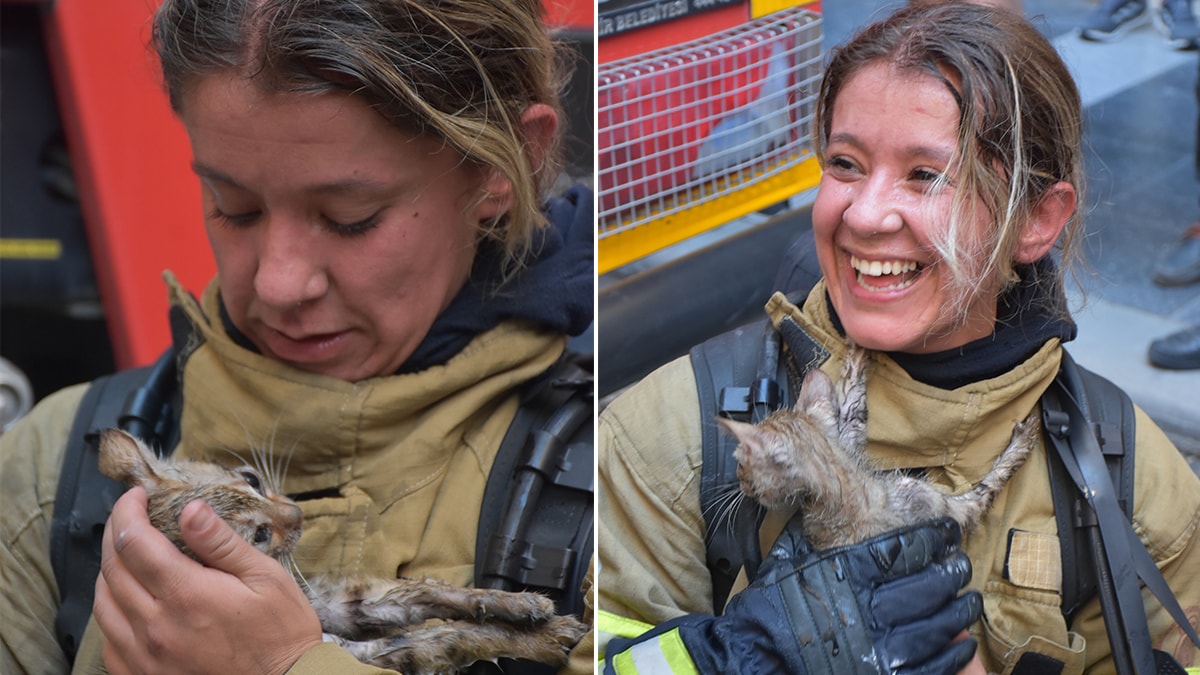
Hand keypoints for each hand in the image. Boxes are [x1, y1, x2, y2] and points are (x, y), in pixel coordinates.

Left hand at [94, 487, 322, 674]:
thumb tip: (191, 509)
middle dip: (115, 533)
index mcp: (187, 594)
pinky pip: (109, 642)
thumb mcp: (265, 578)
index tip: (138, 496)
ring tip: (126, 555)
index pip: (135, 541)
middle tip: (129, 517)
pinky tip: (128, 603)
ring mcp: (146, 657)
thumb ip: (222, 543)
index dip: (128, 511)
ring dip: (108, 571)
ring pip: (103, 605)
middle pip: (112, 569)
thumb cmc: (281, 633)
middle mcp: (156, 627)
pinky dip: (111, 613)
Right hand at [606, 517, 981, 674]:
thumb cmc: (769, 607)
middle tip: (959, 565)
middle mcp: (866, 609)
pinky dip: (951, 653)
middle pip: (927, 586)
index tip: (945, 533)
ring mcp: (877, 648)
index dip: (931, 539)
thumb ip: (810, 526)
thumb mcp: (786, 556)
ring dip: (958, 612)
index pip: (903, 549)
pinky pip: (930, 664)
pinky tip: (959, 643)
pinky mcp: (881, 673)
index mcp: (845, 573)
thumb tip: (820, 492)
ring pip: (936, 626)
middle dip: (950, 573)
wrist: (753, 654)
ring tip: (967, 602)